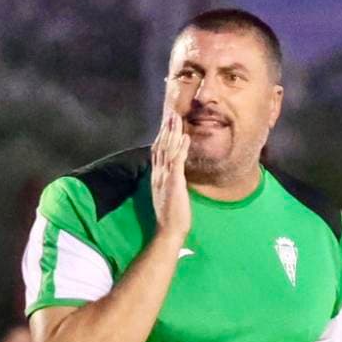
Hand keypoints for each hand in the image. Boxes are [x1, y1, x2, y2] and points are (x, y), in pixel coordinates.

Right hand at [150, 79, 191, 241]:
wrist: (169, 230)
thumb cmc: (171, 216)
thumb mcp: (167, 195)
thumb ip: (169, 182)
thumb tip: (174, 175)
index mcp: (156, 177)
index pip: (157, 152)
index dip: (161, 136)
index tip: (165, 123)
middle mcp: (158, 174)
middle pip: (161, 146)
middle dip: (166, 128)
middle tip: (171, 112)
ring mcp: (165, 178)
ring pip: (168, 150)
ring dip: (173, 133)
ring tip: (177, 118)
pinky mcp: (174, 182)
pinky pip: (177, 161)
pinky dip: (181, 148)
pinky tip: (185, 136)